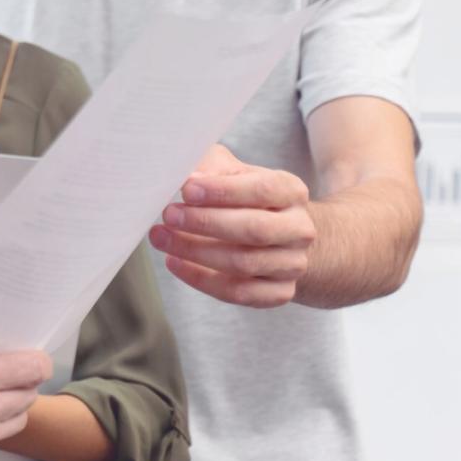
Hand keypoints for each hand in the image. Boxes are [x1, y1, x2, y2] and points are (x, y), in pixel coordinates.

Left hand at [149, 144, 314, 307]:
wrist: (277, 235)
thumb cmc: (244, 197)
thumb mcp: (232, 172)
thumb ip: (210, 168)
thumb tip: (185, 176)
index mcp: (291, 192)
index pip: (263, 190)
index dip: (223, 191)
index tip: (186, 189)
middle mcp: (299, 229)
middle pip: (254, 230)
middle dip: (205, 223)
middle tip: (168, 215)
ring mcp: (293, 264)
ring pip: (244, 264)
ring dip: (195, 252)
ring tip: (161, 237)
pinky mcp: (280, 292)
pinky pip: (239, 292)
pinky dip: (201, 279)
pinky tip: (174, 262)